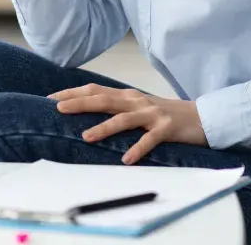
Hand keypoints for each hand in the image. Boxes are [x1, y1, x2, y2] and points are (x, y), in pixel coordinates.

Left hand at [49, 84, 206, 164]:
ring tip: (86, 137)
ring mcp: (152, 114)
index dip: (72, 93)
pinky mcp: (166, 128)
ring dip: (104, 128)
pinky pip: (150, 140)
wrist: (199, 117)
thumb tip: (86, 112)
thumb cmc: (163, 114)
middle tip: (59, 109)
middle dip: (80, 104)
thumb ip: (116, 108)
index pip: (95, 90)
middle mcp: (136, 101)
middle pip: (104, 100)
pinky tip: (126, 160)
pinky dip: (137, 149)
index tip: (51, 98)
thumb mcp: (137, 107)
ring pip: (124, 119)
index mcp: (127, 96)